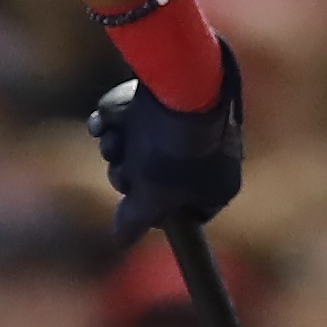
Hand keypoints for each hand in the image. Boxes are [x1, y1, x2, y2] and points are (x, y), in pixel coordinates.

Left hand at [87, 46, 243, 241]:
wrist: (178, 86)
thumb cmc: (172, 152)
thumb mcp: (150, 198)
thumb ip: (134, 222)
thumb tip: (122, 240)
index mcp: (217, 183)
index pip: (188, 213)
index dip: (159, 213)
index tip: (141, 209)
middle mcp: (204, 154)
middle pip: (151, 182)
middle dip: (128, 176)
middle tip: (127, 169)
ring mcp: (182, 125)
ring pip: (134, 149)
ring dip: (117, 147)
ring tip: (121, 138)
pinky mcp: (161, 98)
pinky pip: (126, 119)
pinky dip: (112, 120)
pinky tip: (109, 120)